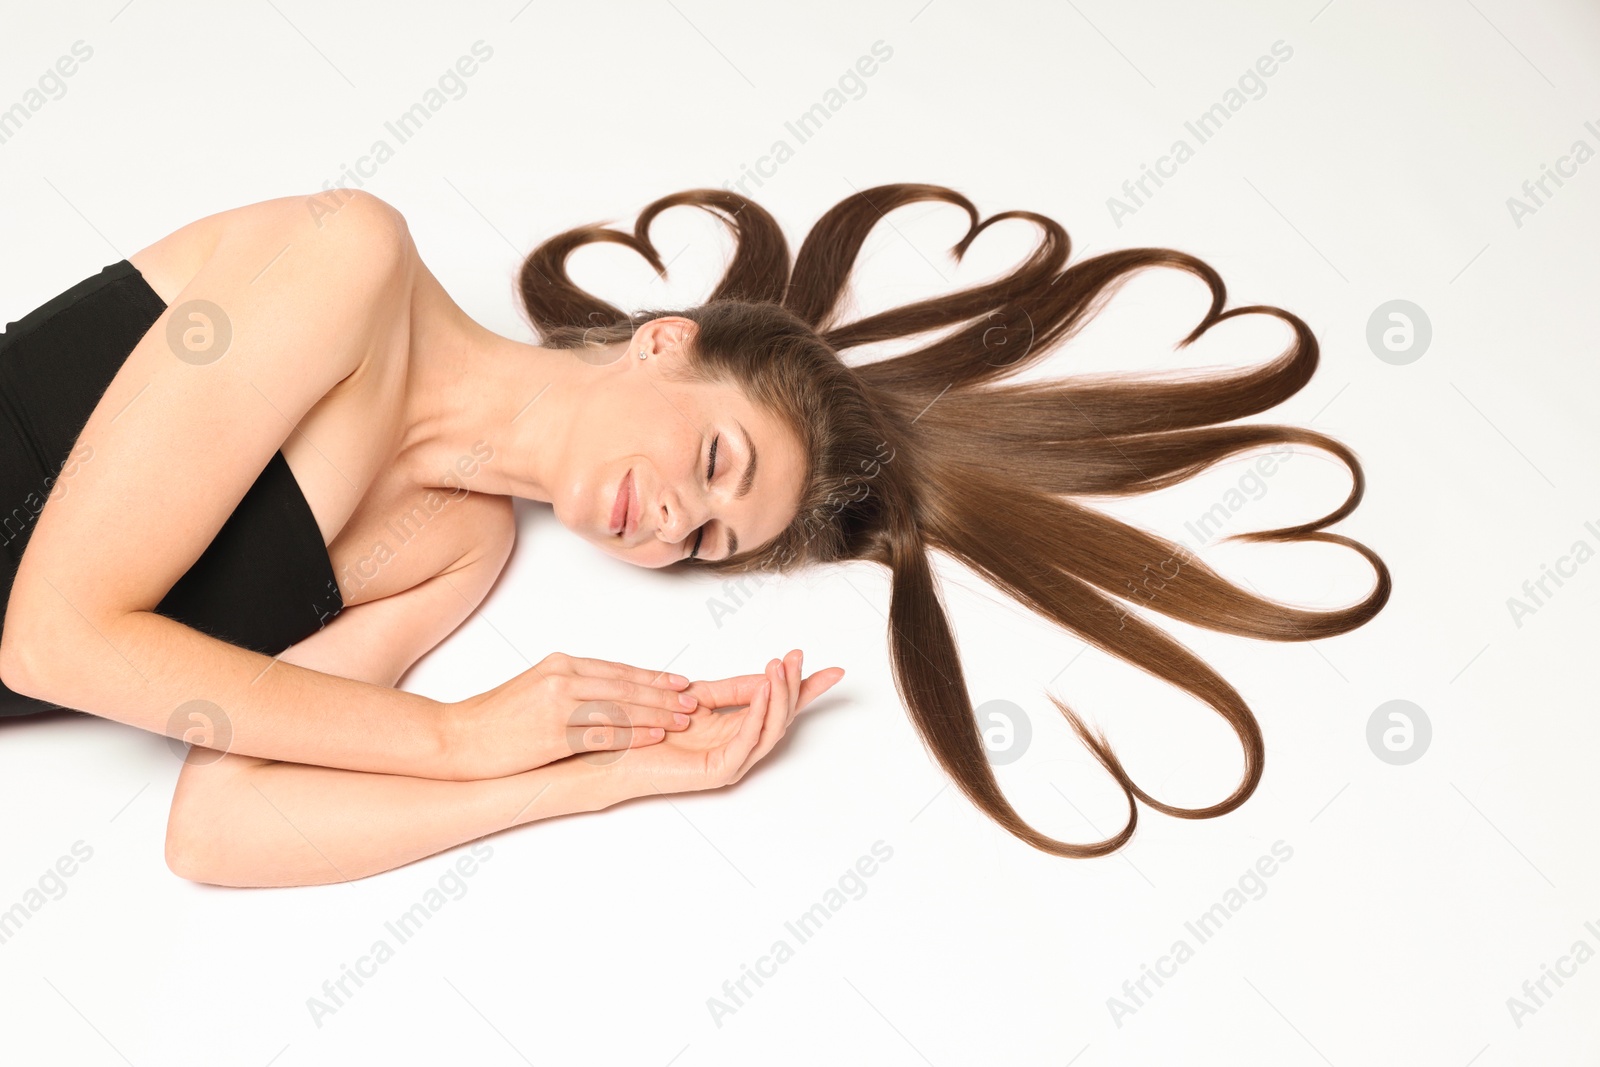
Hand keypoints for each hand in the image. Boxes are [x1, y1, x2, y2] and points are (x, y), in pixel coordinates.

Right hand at [443, 652, 699, 778]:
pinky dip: (634, 734)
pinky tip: (655, 736)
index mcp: (560, 664)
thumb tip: (611, 693)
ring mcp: (558, 705)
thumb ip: (573, 686)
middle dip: (664, 694)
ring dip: (657, 714)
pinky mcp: (553, 733)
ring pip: (621, 708)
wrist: (458, 738)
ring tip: (684, 719)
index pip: (619, 670)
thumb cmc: (496, 718)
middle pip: (626, 685)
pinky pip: (604, 733)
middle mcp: (562, 678)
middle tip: (693, 700)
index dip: (654, 677)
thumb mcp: (537, 687)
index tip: (680, 682)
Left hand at [599, 649, 845, 795]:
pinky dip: (757, 715)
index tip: (831, 670)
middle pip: (781, 715)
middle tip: (798, 657)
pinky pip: (747, 741)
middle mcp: (740, 746)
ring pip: (770, 728)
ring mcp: (732, 761)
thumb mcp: (698, 695)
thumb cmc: (651, 725)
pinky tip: (762, 692)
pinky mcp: (718, 771)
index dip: (805, 687)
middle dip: (795, 685)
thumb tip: (769, 673)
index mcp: (737, 728)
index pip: (779, 705)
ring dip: (778, 696)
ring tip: (780, 668)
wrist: (617, 750)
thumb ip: (734, 688)